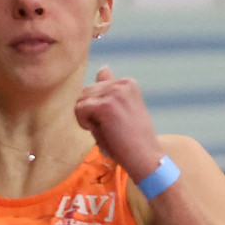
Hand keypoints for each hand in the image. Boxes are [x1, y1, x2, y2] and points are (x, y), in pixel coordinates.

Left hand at [73, 67, 163, 181]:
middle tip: (108, 128)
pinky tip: (99, 130)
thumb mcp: (122, 108)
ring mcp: (114, 93)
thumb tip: (103, 67)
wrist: (145, 157)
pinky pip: (79, 109)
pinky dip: (84, 123)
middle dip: (90, 112)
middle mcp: (122, 83)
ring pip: (80, 100)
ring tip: (105, 129)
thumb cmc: (132, 139)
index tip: (112, 121)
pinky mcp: (106, 105)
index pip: (95, 87)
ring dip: (86, 117)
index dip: (97, 107)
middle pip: (85, 92)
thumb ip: (110, 89)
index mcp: (128, 82)